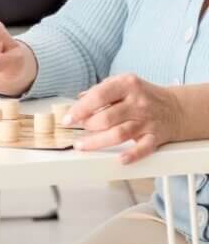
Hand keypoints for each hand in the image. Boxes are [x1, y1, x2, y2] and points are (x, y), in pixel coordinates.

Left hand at [68, 73, 184, 163]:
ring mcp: (147, 121)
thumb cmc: (143, 95)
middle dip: (88, 125)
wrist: (176, 108)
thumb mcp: (122, 84)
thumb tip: (78, 100)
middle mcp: (138, 102)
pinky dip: (132, 155)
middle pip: (106, 117)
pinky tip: (120, 159)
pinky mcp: (156, 137)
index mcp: (127, 85)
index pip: (99, 96)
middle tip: (77, 129)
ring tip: (82, 145)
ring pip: (119, 134)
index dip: (80, 109)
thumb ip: (100, 90)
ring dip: (98, 141)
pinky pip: (144, 148)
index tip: (67, 118)